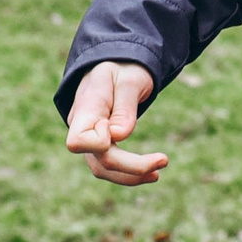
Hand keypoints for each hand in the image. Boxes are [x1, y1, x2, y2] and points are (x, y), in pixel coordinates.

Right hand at [64, 61, 166, 185]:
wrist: (116, 65)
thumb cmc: (122, 68)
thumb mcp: (130, 80)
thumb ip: (125, 108)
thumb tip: (120, 136)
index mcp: (86, 107)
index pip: (78, 141)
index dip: (100, 143)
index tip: (118, 128)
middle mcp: (81, 126)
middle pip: (98, 160)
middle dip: (131, 166)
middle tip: (164, 160)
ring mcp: (88, 137)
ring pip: (103, 169)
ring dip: (131, 176)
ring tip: (158, 173)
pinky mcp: (100, 144)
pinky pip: (110, 165)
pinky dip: (129, 172)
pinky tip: (151, 173)